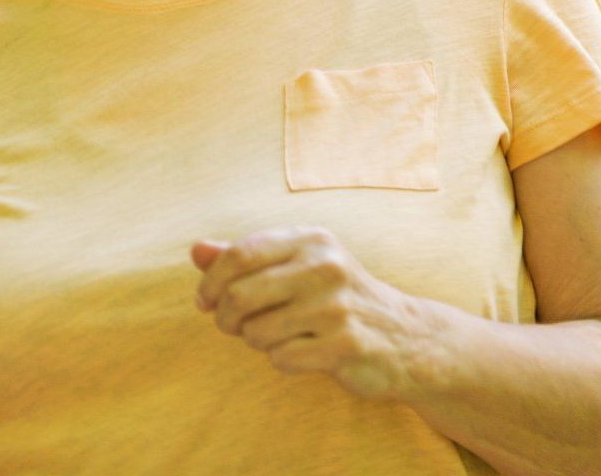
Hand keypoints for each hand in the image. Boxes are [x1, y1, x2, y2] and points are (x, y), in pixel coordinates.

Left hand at [192, 226, 424, 399]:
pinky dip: (282, 360)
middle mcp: (325, 267)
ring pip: (257, 331)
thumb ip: (245, 257)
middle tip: (231, 326)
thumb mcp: (297, 265)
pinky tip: (303, 352)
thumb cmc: (336, 298)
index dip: (210, 280)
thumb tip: (195, 250)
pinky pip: (282, 358)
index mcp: (311, 240)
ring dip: (256, 341)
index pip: (239, 253)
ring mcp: (337, 307)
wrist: (406, 337)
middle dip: (225, 317)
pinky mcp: (346, 345)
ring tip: (278, 336)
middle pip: (240, 294)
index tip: (204, 301)